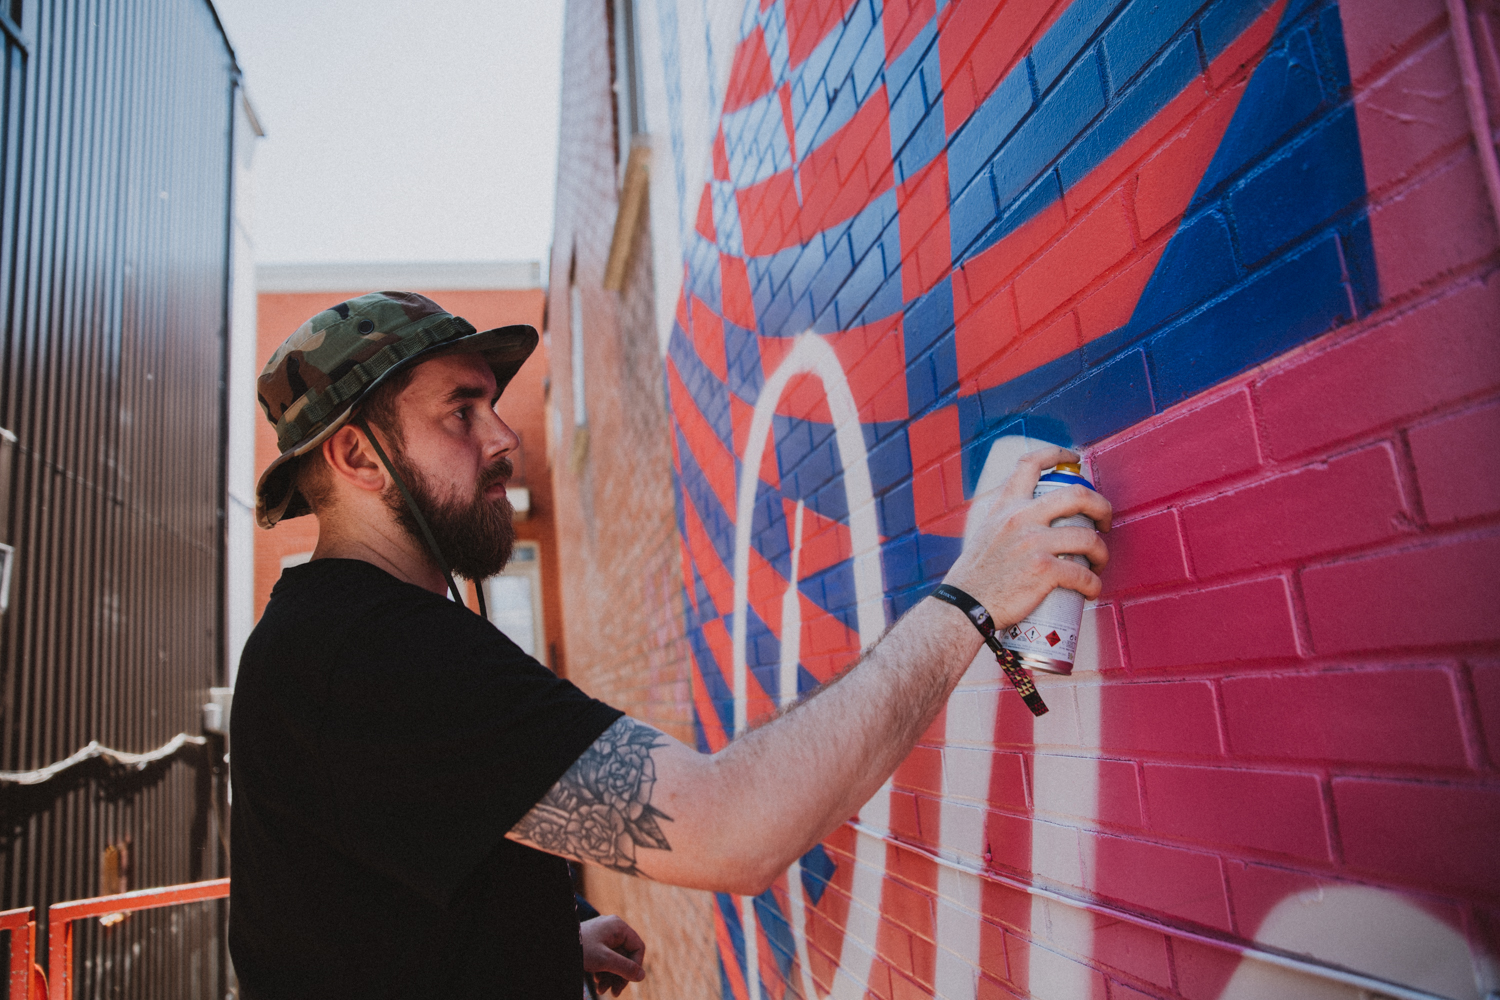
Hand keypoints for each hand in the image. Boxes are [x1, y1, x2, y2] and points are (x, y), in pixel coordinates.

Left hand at [580, 915, 645, 996]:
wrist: (556, 947)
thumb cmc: (580, 948)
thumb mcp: (604, 960)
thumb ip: (624, 968)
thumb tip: (642, 976)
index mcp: (618, 927)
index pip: (637, 947)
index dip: (635, 966)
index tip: (628, 981)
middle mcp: (613, 929)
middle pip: (626, 956)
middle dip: (620, 975)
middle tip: (615, 993)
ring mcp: (604, 936)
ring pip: (616, 960)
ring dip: (611, 977)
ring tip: (601, 990)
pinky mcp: (596, 943)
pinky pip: (606, 959)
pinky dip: (603, 971)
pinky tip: (596, 982)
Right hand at [942, 446, 1111, 626]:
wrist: (964, 606)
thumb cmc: (977, 575)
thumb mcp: (987, 532)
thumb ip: (1009, 520)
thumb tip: (1038, 518)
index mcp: (1007, 506)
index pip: (1031, 463)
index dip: (1058, 454)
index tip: (1075, 459)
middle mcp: (1021, 518)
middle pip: (1078, 496)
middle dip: (1102, 507)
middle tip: (1105, 522)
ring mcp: (1034, 544)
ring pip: (1089, 539)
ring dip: (1102, 553)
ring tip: (1098, 563)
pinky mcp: (1044, 571)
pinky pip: (1083, 575)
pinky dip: (1094, 584)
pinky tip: (1092, 589)